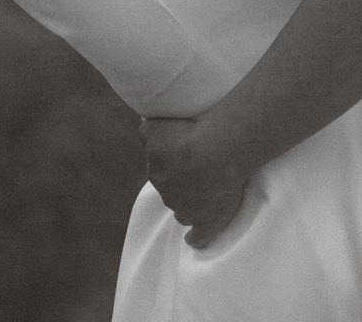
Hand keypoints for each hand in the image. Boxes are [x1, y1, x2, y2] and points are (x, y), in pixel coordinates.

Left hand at [138, 114, 250, 247]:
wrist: (216, 152)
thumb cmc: (193, 131)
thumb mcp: (158, 123)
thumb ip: (148, 130)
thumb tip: (144, 132)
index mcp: (154, 164)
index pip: (156, 161)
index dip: (169, 156)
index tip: (181, 149)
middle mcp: (165, 189)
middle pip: (168, 184)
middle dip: (178, 176)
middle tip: (198, 162)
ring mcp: (184, 209)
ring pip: (180, 206)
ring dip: (188, 199)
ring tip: (205, 187)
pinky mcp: (205, 223)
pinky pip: (197, 236)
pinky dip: (196, 237)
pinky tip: (193, 238)